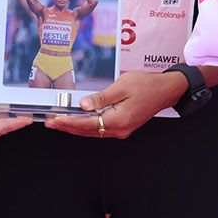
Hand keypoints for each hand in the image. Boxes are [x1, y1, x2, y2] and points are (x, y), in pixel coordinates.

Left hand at [45, 71, 186, 139]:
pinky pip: (101, 128)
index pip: (88, 124)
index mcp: (119, 120)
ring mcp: (122, 130)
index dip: (69, 122)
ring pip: (94, 131)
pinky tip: (79, 120)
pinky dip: (87, 125)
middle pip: (88, 131)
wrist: (166, 90)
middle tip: (51, 123)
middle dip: (68, 127)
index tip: (55, 120)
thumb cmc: (146, 85)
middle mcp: (119, 129)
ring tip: (60, 122)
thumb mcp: (122, 86)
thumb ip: (101, 98)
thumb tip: (83, 105)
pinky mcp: (123, 126)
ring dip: (76, 127)